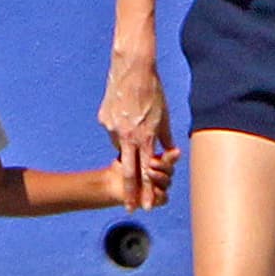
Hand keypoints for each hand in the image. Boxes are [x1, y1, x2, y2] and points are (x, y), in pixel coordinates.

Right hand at [98, 54, 178, 209]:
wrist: (133, 68)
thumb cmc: (153, 91)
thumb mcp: (165, 116)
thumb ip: (165, 138)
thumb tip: (170, 154)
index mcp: (145, 137)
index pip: (146, 172)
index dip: (145, 192)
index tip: (143, 207)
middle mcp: (127, 136)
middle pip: (128, 172)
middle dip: (129, 192)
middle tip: (128, 207)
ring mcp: (112, 128)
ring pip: (121, 145)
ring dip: (128, 144)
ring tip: (135, 124)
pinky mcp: (104, 119)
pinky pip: (112, 130)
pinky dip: (119, 128)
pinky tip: (125, 113)